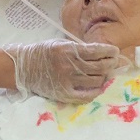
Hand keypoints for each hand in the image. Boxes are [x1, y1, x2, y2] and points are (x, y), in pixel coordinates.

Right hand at [3, 39, 126, 102]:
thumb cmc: (43, 53)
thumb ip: (78, 48)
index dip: (109, 52)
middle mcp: (68, 65)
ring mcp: (66, 81)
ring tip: (105, 73)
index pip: (95, 51)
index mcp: (67, 50)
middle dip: (111, 64)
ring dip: (104, 77)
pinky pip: (86, 95)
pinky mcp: (64, 94)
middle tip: (115, 62)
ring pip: (95, 80)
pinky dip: (95, 92)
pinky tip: (99, 87)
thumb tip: (100, 52)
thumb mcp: (60, 44)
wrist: (23, 68)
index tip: (115, 51)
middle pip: (99, 67)